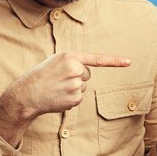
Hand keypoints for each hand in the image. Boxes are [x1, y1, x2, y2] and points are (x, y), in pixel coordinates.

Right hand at [0, 51, 130, 145]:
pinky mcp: (75, 99)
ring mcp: (76, 85)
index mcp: (70, 56)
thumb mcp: (55, 62)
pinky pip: (79, 97)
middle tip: (59, 79)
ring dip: (72, 88)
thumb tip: (85, 74)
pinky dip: (70, 98)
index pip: (96, 58)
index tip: (129, 62)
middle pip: (87, 74)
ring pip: (83, 86)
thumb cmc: (40, 76)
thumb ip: (72, 63)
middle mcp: (75, 69)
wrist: (27, 94)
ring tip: (56, 88)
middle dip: (76, 77)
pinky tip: (58, 96)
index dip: (114, 61)